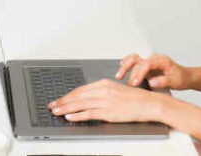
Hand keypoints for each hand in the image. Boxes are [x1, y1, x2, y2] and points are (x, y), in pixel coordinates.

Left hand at [47, 78, 164, 122]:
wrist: (148, 103)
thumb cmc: (134, 98)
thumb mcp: (115, 90)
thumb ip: (101, 92)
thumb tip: (88, 97)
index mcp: (104, 83)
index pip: (81, 89)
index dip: (68, 95)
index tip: (60, 99)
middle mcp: (103, 90)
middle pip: (78, 96)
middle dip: (63, 101)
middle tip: (52, 105)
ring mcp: (105, 101)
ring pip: (80, 104)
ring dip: (66, 108)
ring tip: (56, 112)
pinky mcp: (109, 112)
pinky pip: (89, 114)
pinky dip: (77, 115)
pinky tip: (70, 117)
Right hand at [115, 53, 190, 90]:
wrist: (185, 76)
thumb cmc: (181, 78)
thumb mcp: (176, 81)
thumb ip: (164, 81)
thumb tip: (152, 82)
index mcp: (161, 60)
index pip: (146, 64)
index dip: (139, 73)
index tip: (135, 83)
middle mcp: (153, 59)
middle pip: (136, 59)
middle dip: (127, 68)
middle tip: (121, 78)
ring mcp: (149, 61)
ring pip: (133, 59)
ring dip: (125, 66)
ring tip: (118, 76)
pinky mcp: (146, 66)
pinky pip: (133, 62)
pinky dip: (126, 65)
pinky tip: (121, 70)